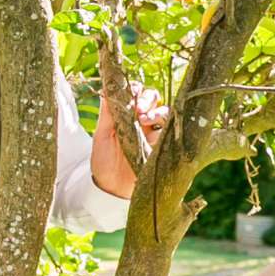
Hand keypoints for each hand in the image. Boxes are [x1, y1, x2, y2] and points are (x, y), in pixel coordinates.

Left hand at [91, 80, 169, 198]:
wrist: (110, 189)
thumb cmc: (103, 161)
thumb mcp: (102, 135)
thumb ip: (107, 113)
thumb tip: (107, 86)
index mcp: (127, 114)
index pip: (137, 92)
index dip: (136, 89)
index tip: (131, 92)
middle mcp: (143, 121)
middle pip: (154, 98)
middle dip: (148, 99)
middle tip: (139, 109)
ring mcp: (154, 133)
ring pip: (165, 112)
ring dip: (157, 111)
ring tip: (145, 120)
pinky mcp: (163, 147)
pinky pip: (173, 132)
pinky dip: (170, 126)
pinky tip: (160, 130)